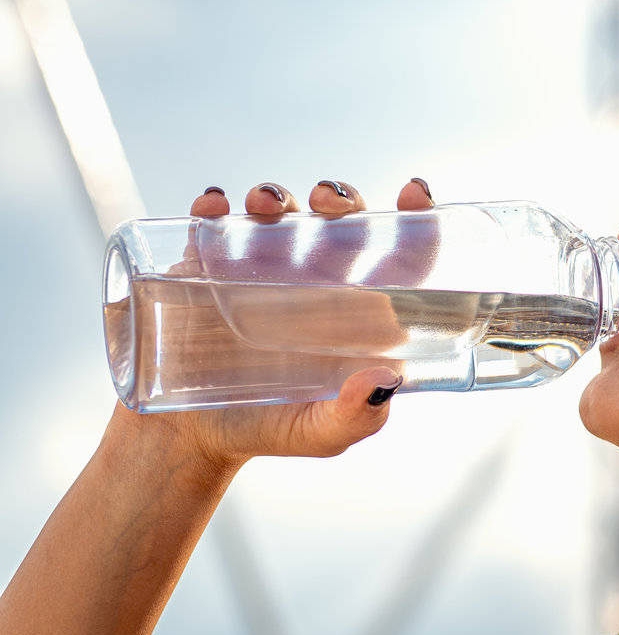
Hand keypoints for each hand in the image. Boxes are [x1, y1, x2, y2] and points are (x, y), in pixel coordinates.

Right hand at [107, 179, 436, 476]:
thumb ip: (357, 416)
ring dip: (275, 197)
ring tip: (265, 206)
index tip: (415, 194)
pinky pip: (211, 228)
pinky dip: (213, 210)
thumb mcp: (321, 434)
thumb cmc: (268, 432)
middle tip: (330, 203)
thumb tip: (385, 379)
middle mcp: (313, 280)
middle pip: (337, 221)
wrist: (187, 441)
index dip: (415, 220)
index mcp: (356, 310)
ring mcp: (259, 270)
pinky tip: (213, 209)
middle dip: (340, 198)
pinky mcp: (205, 271)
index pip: (397, 255)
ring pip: (276, 213)